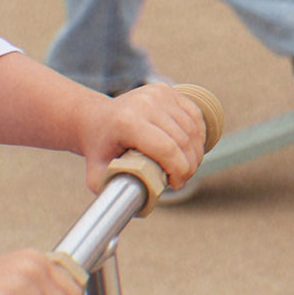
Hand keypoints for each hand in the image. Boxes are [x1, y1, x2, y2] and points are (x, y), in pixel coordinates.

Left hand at [77, 82, 206, 193]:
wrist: (96, 118)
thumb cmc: (99, 148)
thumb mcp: (96, 173)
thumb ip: (110, 190)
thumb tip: (129, 204)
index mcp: (127, 122)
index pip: (166, 149)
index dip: (179, 171)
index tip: (176, 184)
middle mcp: (144, 103)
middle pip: (183, 140)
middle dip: (190, 165)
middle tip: (184, 178)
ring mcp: (157, 93)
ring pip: (192, 128)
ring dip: (196, 151)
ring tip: (188, 165)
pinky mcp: (167, 90)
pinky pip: (194, 114)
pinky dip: (198, 133)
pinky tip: (192, 147)